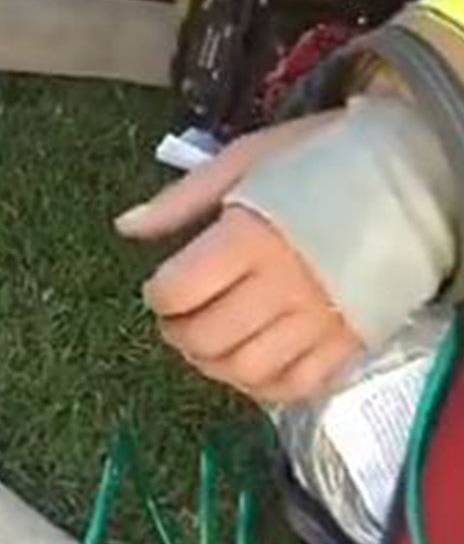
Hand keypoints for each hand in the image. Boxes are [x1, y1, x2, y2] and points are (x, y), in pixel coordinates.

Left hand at [115, 115, 360, 403]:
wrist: (418, 171)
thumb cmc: (324, 157)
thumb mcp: (247, 159)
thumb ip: (183, 199)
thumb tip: (126, 228)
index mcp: (250, 237)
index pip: (177, 291)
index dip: (157, 295)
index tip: (162, 288)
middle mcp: (284, 285)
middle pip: (205, 337)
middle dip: (178, 334)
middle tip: (179, 320)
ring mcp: (321, 318)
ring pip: (246, 370)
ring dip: (214, 365)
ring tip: (211, 343)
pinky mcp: (353, 340)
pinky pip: (299, 386)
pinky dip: (264, 386)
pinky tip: (253, 364)